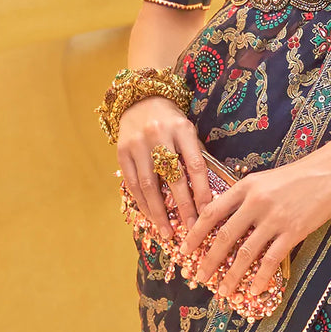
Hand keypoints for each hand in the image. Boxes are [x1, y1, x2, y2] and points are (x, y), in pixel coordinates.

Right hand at [117, 96, 211, 239]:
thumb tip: (208, 191)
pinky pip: (132, 183)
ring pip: (149, 185)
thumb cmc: (171, 119)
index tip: (208, 212)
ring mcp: (138, 144)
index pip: (195, 164)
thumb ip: (195, 154)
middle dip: (183, 206)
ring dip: (159, 212)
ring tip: (167, 231)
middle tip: (191, 228)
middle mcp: (159, 135)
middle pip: (173, 177)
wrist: (140, 100)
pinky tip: (150, 216)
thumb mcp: (188, 129)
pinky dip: (142, 203)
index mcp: (181, 129)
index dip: (202, 191)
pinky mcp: (122, 152)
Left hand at [182, 145, 330, 296]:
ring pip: (245, 253)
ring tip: (223, 292)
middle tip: (198, 278)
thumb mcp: (265, 179)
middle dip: (208, 261)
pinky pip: (270, 260)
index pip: (212, 212)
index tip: (184, 250)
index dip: (196, 233)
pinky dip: (259, 278)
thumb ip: (246, 197)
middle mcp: (256, 201)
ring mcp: (274, 217)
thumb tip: (226, 222)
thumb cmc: (297, 175)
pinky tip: (253, 290)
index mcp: (246, 186)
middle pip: (224, 237)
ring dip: (231, 276)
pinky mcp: (293, 231)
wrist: (330, 170)